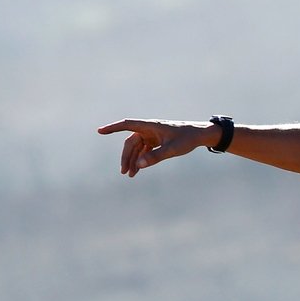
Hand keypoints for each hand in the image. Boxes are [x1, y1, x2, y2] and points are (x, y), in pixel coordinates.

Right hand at [96, 118, 215, 176]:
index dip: (113, 128)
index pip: (127, 125)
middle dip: (126, 157)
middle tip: (124, 172)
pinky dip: (140, 160)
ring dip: (133, 160)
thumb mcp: (172, 149)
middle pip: (130, 143)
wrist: (199, 135)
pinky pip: (143, 151)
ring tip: (130, 175)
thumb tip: (139, 165)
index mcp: (150, 126)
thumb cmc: (187, 139)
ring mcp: (151, 135)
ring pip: (136, 148)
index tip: (100, 131)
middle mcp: (148, 129)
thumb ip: (156, 157)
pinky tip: (138, 170)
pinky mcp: (155, 141)